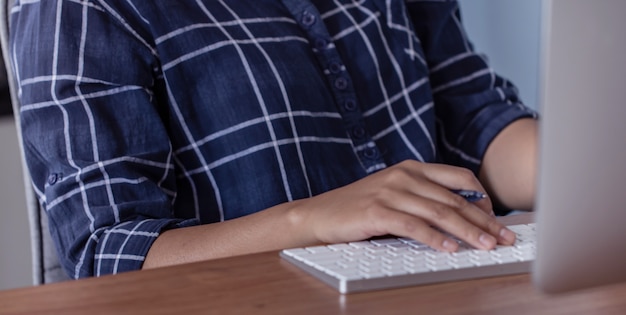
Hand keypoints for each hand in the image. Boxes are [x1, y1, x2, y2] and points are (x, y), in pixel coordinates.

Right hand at [292, 160, 515, 251]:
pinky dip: (435, 238)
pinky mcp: (377, 211)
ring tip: (487, 246)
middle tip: (504, 237)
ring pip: (439, 213)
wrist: (319, 214)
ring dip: (467, 231)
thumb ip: (426, 198)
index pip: (458, 178)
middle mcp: (404, 176)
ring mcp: (390, 192)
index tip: (498, 219)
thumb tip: (465, 213)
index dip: (483, 199)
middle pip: (454, 199)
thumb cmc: (358, 208)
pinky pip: (414, 226)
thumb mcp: (395, 195)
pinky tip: (451, 248)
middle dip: (484, 221)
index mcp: (411, 168)